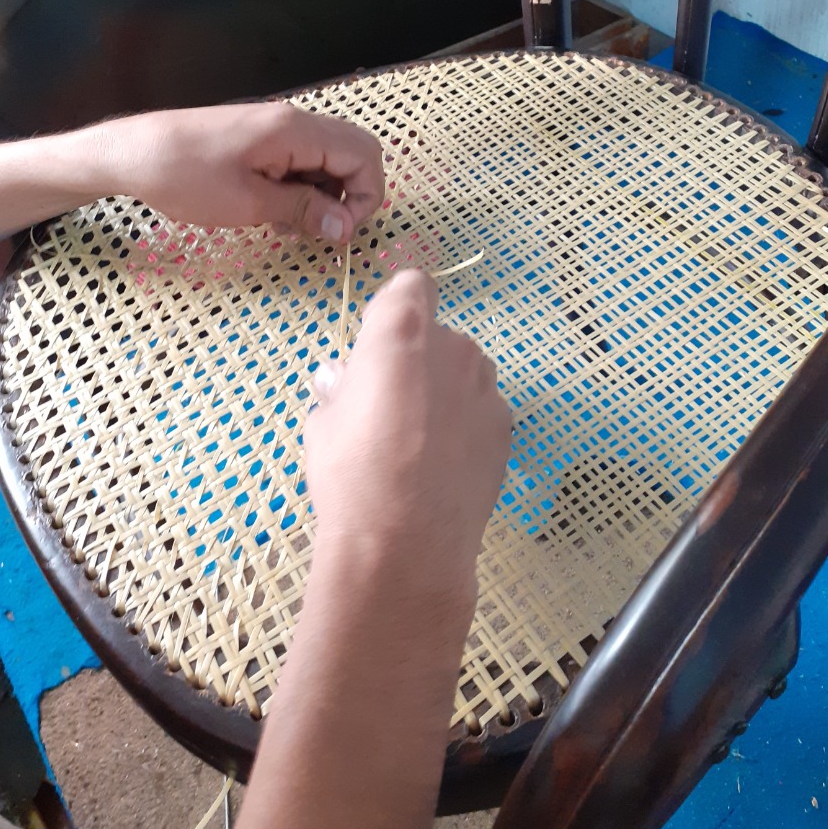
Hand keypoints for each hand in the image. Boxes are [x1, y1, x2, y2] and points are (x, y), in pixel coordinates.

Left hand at [98, 102, 383, 242]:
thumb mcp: (248, 204)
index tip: (339, 232)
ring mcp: (276, 125)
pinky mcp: (260, 135)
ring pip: (329, 157)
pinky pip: (301, 157)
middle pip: (353, 151)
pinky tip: (273, 209)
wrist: (131, 153)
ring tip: (290, 224)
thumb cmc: (184, 177)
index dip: (365, 198)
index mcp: (296, 130)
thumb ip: (303, 211)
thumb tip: (345, 227)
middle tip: (322, 228)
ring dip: (323, 193)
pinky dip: (301, 185)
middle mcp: (294, 120)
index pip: (364, 156)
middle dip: (350, 194)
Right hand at [306, 270, 511, 602]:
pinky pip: (480, 410)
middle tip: (387, 406)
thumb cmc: (351, 474)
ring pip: (463, 372)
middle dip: (416, 359)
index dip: (396, 307)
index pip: (411, 284)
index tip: (377, 343)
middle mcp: (452, 346)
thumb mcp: (322, 424)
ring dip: (444, 390)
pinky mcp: (506, 426)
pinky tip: (442, 465)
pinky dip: (465, 425)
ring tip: (416, 442)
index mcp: (401, 331)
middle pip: (436, 335)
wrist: (407, 544)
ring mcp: (486, 387)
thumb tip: (340, 380)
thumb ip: (338, 389)